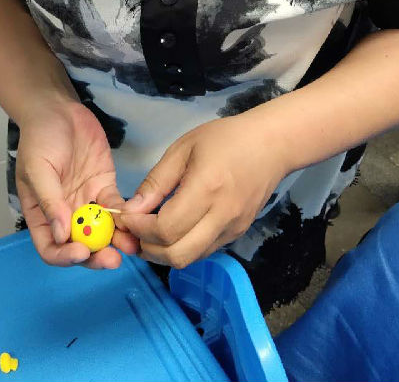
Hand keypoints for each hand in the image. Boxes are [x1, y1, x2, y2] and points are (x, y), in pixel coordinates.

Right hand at [16, 98, 138, 268]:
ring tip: (131, 246)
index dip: (65, 256)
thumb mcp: (38, 169)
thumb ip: (49, 201)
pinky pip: (117, 209)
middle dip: (96, 255)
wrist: (59, 110)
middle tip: (113, 259)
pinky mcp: (105, 188)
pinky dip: (126, 217)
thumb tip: (61, 234)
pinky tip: (136, 220)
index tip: (81, 252)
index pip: (51, 248)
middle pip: (80, 246)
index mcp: (41, 215)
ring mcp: (86, 203)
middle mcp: (65, 214)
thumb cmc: (40, 138)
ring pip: (102, 232)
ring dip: (116, 242)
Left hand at [120, 114, 290, 268]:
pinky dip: (182, 247)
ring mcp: (232, 230)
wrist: (272, 145)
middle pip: (177, 255)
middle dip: (148, 249)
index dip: (139, 229)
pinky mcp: (237, 234)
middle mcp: (221, 216)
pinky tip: (173, 230)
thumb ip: (156, 182)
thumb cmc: (226, 139)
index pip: (165, 229)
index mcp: (206, 190)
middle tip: (134, 232)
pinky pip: (203, 251)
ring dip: (163, 253)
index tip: (126, 216)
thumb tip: (132, 209)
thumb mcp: (183, 149)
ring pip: (190, 259)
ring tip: (149, 233)